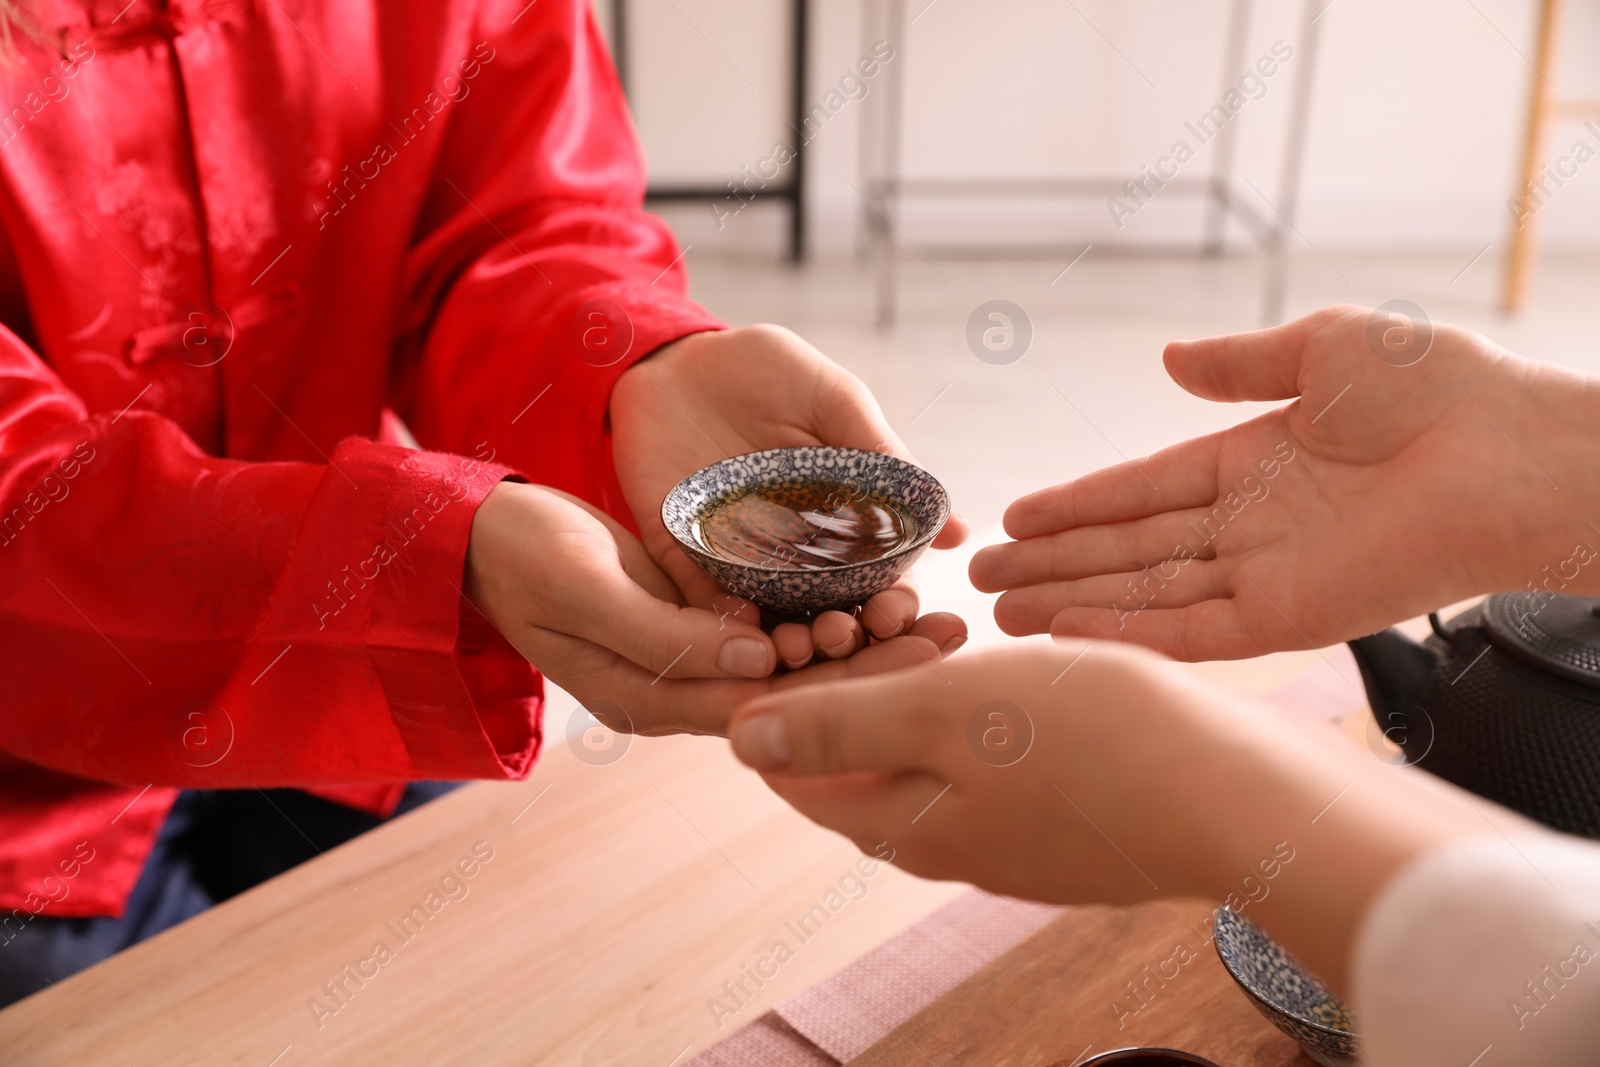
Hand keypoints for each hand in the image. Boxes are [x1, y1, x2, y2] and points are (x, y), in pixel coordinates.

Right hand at [464, 481, 948, 735]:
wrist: (482, 538)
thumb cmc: (524, 558)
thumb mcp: (587, 589)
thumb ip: (666, 632)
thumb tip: (756, 660)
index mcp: (650, 700)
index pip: (766, 708)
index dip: (846, 686)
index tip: (918, 657)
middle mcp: (679, 692)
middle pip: (794, 692)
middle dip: (871, 666)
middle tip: (951, 634)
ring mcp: (688, 659)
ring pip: (791, 662)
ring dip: (858, 640)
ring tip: (933, 611)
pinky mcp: (695, 623)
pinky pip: (771, 628)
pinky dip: (822, 612)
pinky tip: (877, 587)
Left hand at [611, 325, 969, 667]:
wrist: (672, 355)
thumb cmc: (763, 371)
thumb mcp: (834, 400)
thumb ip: (883, 457)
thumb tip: (953, 526)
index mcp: (841, 523)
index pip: (878, 583)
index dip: (892, 607)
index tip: (895, 613)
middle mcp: (794, 554)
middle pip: (828, 615)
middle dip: (842, 638)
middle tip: (843, 635)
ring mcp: (738, 559)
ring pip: (770, 622)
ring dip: (784, 644)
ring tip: (794, 647)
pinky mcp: (682, 553)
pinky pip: (700, 598)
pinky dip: (718, 618)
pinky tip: (734, 626)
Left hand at [728, 638, 1493, 991]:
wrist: (1245, 799)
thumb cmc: (1097, 742)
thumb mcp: (947, 711)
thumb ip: (840, 725)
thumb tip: (739, 740)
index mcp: (902, 824)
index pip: (797, 772)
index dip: (788, 698)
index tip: (815, 632)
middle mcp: (947, 846)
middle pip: (862, 764)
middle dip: (857, 686)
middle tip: (887, 615)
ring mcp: (1011, 842)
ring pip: (930, 760)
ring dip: (921, 694)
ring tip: (946, 627)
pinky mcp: (1065, 825)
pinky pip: (991, 765)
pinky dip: (980, 714)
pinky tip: (1012, 668)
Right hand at [970, 305, 1599, 659]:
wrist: (1510, 452)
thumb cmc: (1437, 388)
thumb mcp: (1322, 348)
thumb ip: (1238, 364)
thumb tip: (1167, 358)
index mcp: (1252, 462)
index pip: (1139, 490)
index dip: (1074, 505)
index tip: (1012, 517)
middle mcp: (1249, 525)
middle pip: (1126, 550)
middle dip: (1051, 565)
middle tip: (980, 579)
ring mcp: (1266, 575)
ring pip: (1145, 595)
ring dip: (1072, 604)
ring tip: (1000, 614)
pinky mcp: (1291, 618)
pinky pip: (1193, 632)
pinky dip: (1131, 635)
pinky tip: (1070, 634)